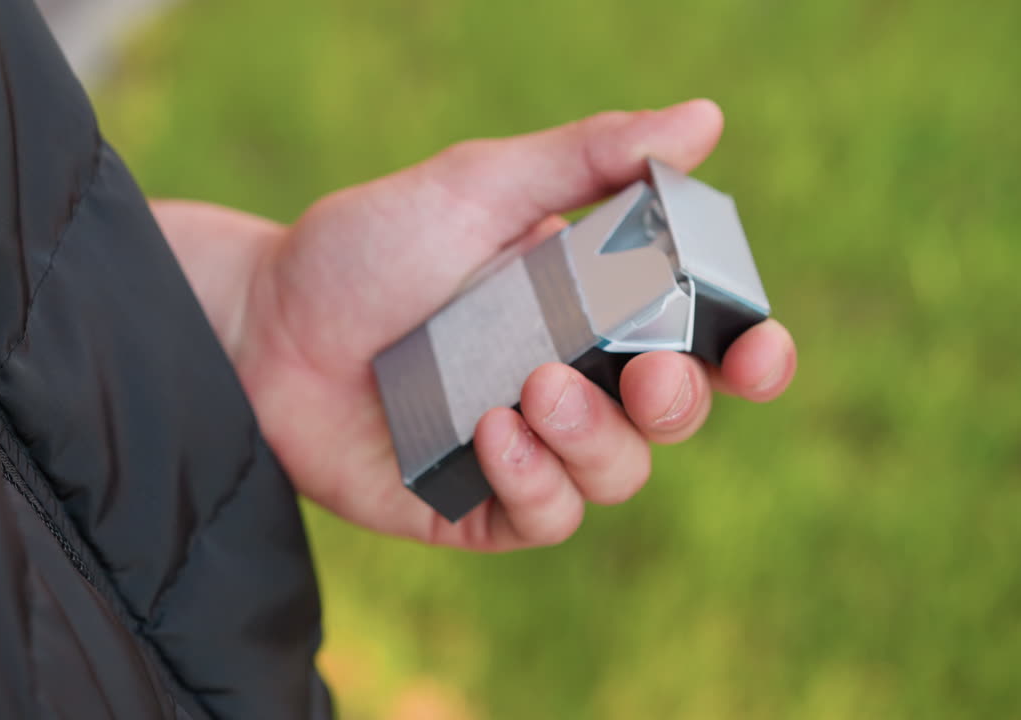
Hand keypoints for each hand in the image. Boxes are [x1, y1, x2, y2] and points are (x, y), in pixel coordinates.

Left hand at [153, 99, 796, 551]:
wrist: (260, 323)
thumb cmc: (365, 247)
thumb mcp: (477, 185)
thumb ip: (588, 158)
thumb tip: (704, 121)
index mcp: (590, 310)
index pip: (698, 343)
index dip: (748, 355)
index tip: (760, 346)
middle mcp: (569, 383)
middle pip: (673, 419)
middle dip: (678, 403)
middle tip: (645, 373)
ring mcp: (521, 448)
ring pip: (616, 477)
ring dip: (595, 441)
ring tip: (533, 390)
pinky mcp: (471, 503)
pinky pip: (542, 518)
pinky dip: (535, 482)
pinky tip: (491, 432)